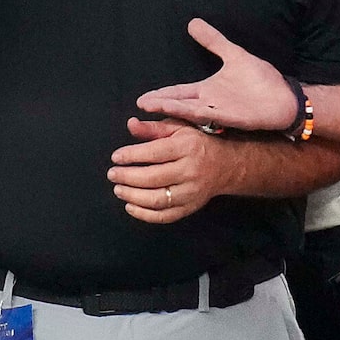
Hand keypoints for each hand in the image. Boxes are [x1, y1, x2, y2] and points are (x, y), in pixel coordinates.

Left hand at [109, 115, 236, 223]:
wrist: (227, 165)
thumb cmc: (199, 142)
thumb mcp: (179, 127)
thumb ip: (153, 127)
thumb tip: (130, 124)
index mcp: (187, 147)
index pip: (154, 153)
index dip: (131, 156)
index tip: (115, 157)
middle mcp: (190, 171)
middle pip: (153, 178)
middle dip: (127, 177)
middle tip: (112, 174)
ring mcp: (191, 192)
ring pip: (157, 200)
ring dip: (132, 197)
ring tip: (118, 189)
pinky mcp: (191, 207)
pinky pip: (165, 216)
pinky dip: (144, 215)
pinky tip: (130, 206)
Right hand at [136, 18, 300, 131]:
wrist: (285, 96)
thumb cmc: (261, 80)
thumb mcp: (233, 54)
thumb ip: (213, 40)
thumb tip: (192, 23)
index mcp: (208, 91)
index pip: (179, 93)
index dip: (161, 95)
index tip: (143, 98)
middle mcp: (210, 103)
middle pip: (179, 104)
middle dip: (160, 105)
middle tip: (140, 106)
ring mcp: (220, 113)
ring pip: (190, 112)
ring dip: (171, 109)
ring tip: (152, 107)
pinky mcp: (232, 119)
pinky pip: (211, 116)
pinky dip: (196, 114)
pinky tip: (183, 111)